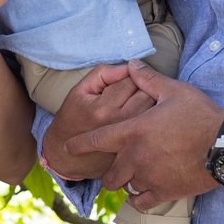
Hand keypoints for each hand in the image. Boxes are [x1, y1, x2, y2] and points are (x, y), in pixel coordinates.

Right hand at [42, 63, 154, 179]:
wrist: (69, 157)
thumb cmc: (74, 118)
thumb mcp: (80, 90)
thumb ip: (103, 73)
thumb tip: (130, 66)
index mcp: (104, 109)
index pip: (131, 79)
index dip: (128, 75)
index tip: (120, 81)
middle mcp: (121, 124)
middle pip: (147, 92)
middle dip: (141, 86)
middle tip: (129, 92)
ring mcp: (132, 138)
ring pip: (154, 108)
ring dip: (150, 100)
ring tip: (134, 103)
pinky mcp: (138, 147)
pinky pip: (153, 124)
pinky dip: (152, 117)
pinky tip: (140, 118)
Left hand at [66, 60, 223, 209]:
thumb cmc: (198, 114)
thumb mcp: (172, 91)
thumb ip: (147, 79)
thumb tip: (131, 64)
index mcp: (133, 131)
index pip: (97, 140)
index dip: (80, 144)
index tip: (68, 148)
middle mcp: (135, 157)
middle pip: (109, 173)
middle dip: (108, 170)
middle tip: (113, 167)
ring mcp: (149, 177)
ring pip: (124, 186)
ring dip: (125, 182)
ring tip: (131, 176)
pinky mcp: (164, 192)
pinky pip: (142, 201)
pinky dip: (140, 197)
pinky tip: (144, 191)